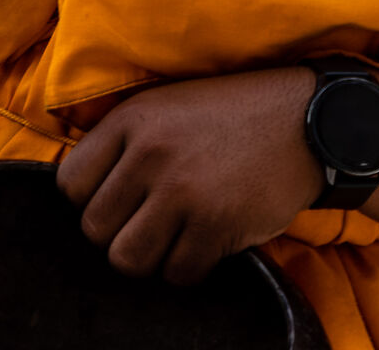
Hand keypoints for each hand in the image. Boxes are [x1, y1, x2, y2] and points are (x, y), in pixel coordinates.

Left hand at [56, 67, 323, 284]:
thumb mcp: (169, 104)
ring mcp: (183, 192)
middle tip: (151, 220)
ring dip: (150, 256)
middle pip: (95, 229)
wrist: (309, 122)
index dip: (90, 199)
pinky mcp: (216, 225)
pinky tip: (207, 241)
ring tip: (174, 236)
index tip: (118, 199)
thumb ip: (124, 141)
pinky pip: (178, 272)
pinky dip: (191, 265)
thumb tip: (80, 193)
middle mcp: (151, 154)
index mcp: (133, 119)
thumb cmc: (233, 115)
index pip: (69, 184)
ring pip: (127, 259)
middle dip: (120, 231)